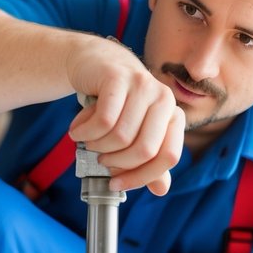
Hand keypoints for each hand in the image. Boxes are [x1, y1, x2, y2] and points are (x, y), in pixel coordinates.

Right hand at [64, 38, 183, 195]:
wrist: (94, 62)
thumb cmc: (116, 103)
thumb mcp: (134, 131)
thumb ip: (149, 160)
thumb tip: (161, 189)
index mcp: (173, 116)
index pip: (167, 157)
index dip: (141, 177)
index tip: (115, 183)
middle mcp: (164, 99)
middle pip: (144, 150)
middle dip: (116, 162)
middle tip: (100, 159)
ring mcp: (142, 85)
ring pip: (120, 137)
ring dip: (96, 146)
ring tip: (88, 140)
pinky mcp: (118, 78)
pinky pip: (103, 120)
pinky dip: (85, 133)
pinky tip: (78, 130)